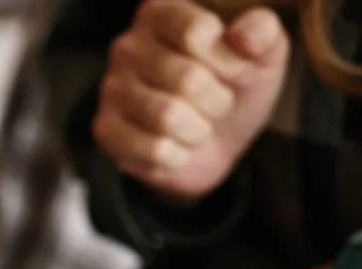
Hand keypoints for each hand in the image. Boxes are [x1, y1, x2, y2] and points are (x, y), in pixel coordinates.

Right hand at [93, 0, 289, 205]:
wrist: (214, 142)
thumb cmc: (233, 88)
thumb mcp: (263, 54)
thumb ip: (263, 30)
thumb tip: (244, 37)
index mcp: (162, 12)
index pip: (197, 31)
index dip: (230, 62)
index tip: (236, 71)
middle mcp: (128, 45)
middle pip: (187, 78)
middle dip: (218, 102)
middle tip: (216, 103)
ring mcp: (112, 88)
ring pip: (169, 116)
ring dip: (199, 130)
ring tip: (197, 125)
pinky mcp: (105, 129)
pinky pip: (154, 148)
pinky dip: (179, 155)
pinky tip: (175, 145)